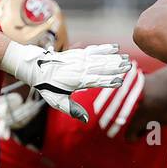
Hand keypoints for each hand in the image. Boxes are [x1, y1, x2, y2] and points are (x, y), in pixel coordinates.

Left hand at [2, 42, 130, 122]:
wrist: (36, 67)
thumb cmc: (48, 87)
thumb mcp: (58, 102)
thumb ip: (73, 110)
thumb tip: (86, 120)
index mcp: (76, 81)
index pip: (96, 81)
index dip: (109, 81)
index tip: (121, 82)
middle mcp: (80, 68)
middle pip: (102, 67)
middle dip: (116, 68)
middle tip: (130, 67)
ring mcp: (79, 59)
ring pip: (100, 58)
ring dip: (115, 58)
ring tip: (127, 59)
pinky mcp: (78, 53)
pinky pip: (94, 50)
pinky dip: (105, 48)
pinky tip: (115, 47)